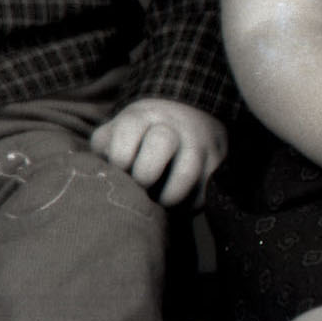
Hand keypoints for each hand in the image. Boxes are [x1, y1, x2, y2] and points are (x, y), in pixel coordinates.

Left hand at [89, 98, 225, 204]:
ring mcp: (200, 143)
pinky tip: (177, 204)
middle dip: (145, 173)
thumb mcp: (116, 132)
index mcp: (143, 115)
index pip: (129, 129)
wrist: (185, 118)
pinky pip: (205, 191)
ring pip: (188, 172)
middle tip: (141, 186)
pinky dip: (190, 205)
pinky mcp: (217, 163)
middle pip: (162, 142)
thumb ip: (104, 147)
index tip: (120, 169)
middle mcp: (174, 124)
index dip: (120, 157)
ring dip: (169, 196)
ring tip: (159, 203)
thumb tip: (103, 173)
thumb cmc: (140, 135)